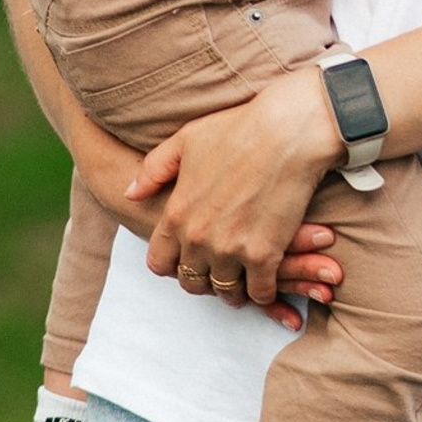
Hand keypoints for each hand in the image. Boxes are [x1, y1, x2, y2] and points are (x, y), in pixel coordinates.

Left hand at [128, 68, 342, 306]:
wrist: (289, 131)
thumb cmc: (239, 129)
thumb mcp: (186, 141)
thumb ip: (154, 170)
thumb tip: (131, 194)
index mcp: (176, 214)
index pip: (160, 263)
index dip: (173, 264)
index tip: (188, 260)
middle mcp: (198, 238)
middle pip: (191, 281)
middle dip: (203, 280)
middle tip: (218, 274)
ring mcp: (231, 250)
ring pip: (225, 290)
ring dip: (233, 290)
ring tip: (243, 282)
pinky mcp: (264, 255)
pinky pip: (259, 292)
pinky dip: (263, 292)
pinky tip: (268, 283)